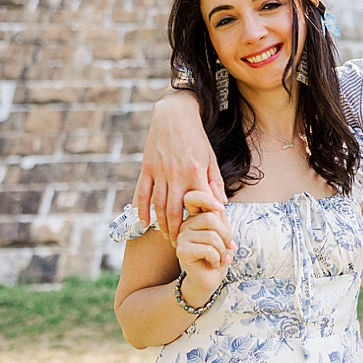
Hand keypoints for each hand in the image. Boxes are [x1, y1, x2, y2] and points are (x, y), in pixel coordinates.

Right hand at [134, 92, 228, 241]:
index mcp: (195, 172)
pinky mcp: (146, 168)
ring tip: (167, 238)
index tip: (206, 236)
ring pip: (159, 206)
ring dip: (162, 225)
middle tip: (181, 246)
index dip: (202, 222)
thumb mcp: (210, 158)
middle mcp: (176, 174)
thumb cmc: (196, 138)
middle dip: (178, 232)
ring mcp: (159, 172)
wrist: (174, 115)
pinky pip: (142, 194)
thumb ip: (214, 182)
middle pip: (176, 211)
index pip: (199, 204)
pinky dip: (142, 211)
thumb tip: (220, 206)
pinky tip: (144, 224)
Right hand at [173, 194, 231, 304]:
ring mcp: (180, 236)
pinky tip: (212, 263)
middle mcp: (183, 223)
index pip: (196, 197)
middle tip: (228, 247)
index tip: (220, 210)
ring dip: (222, 250)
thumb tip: (214, 185)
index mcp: (192, 216)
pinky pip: (207, 248)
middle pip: (210, 217)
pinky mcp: (181, 250)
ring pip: (211, 235)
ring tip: (220, 257)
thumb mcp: (222, 229)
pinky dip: (216, 258)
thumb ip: (218, 210)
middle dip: (225, 235)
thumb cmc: (217, 254)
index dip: (210, 200)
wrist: (208, 280)